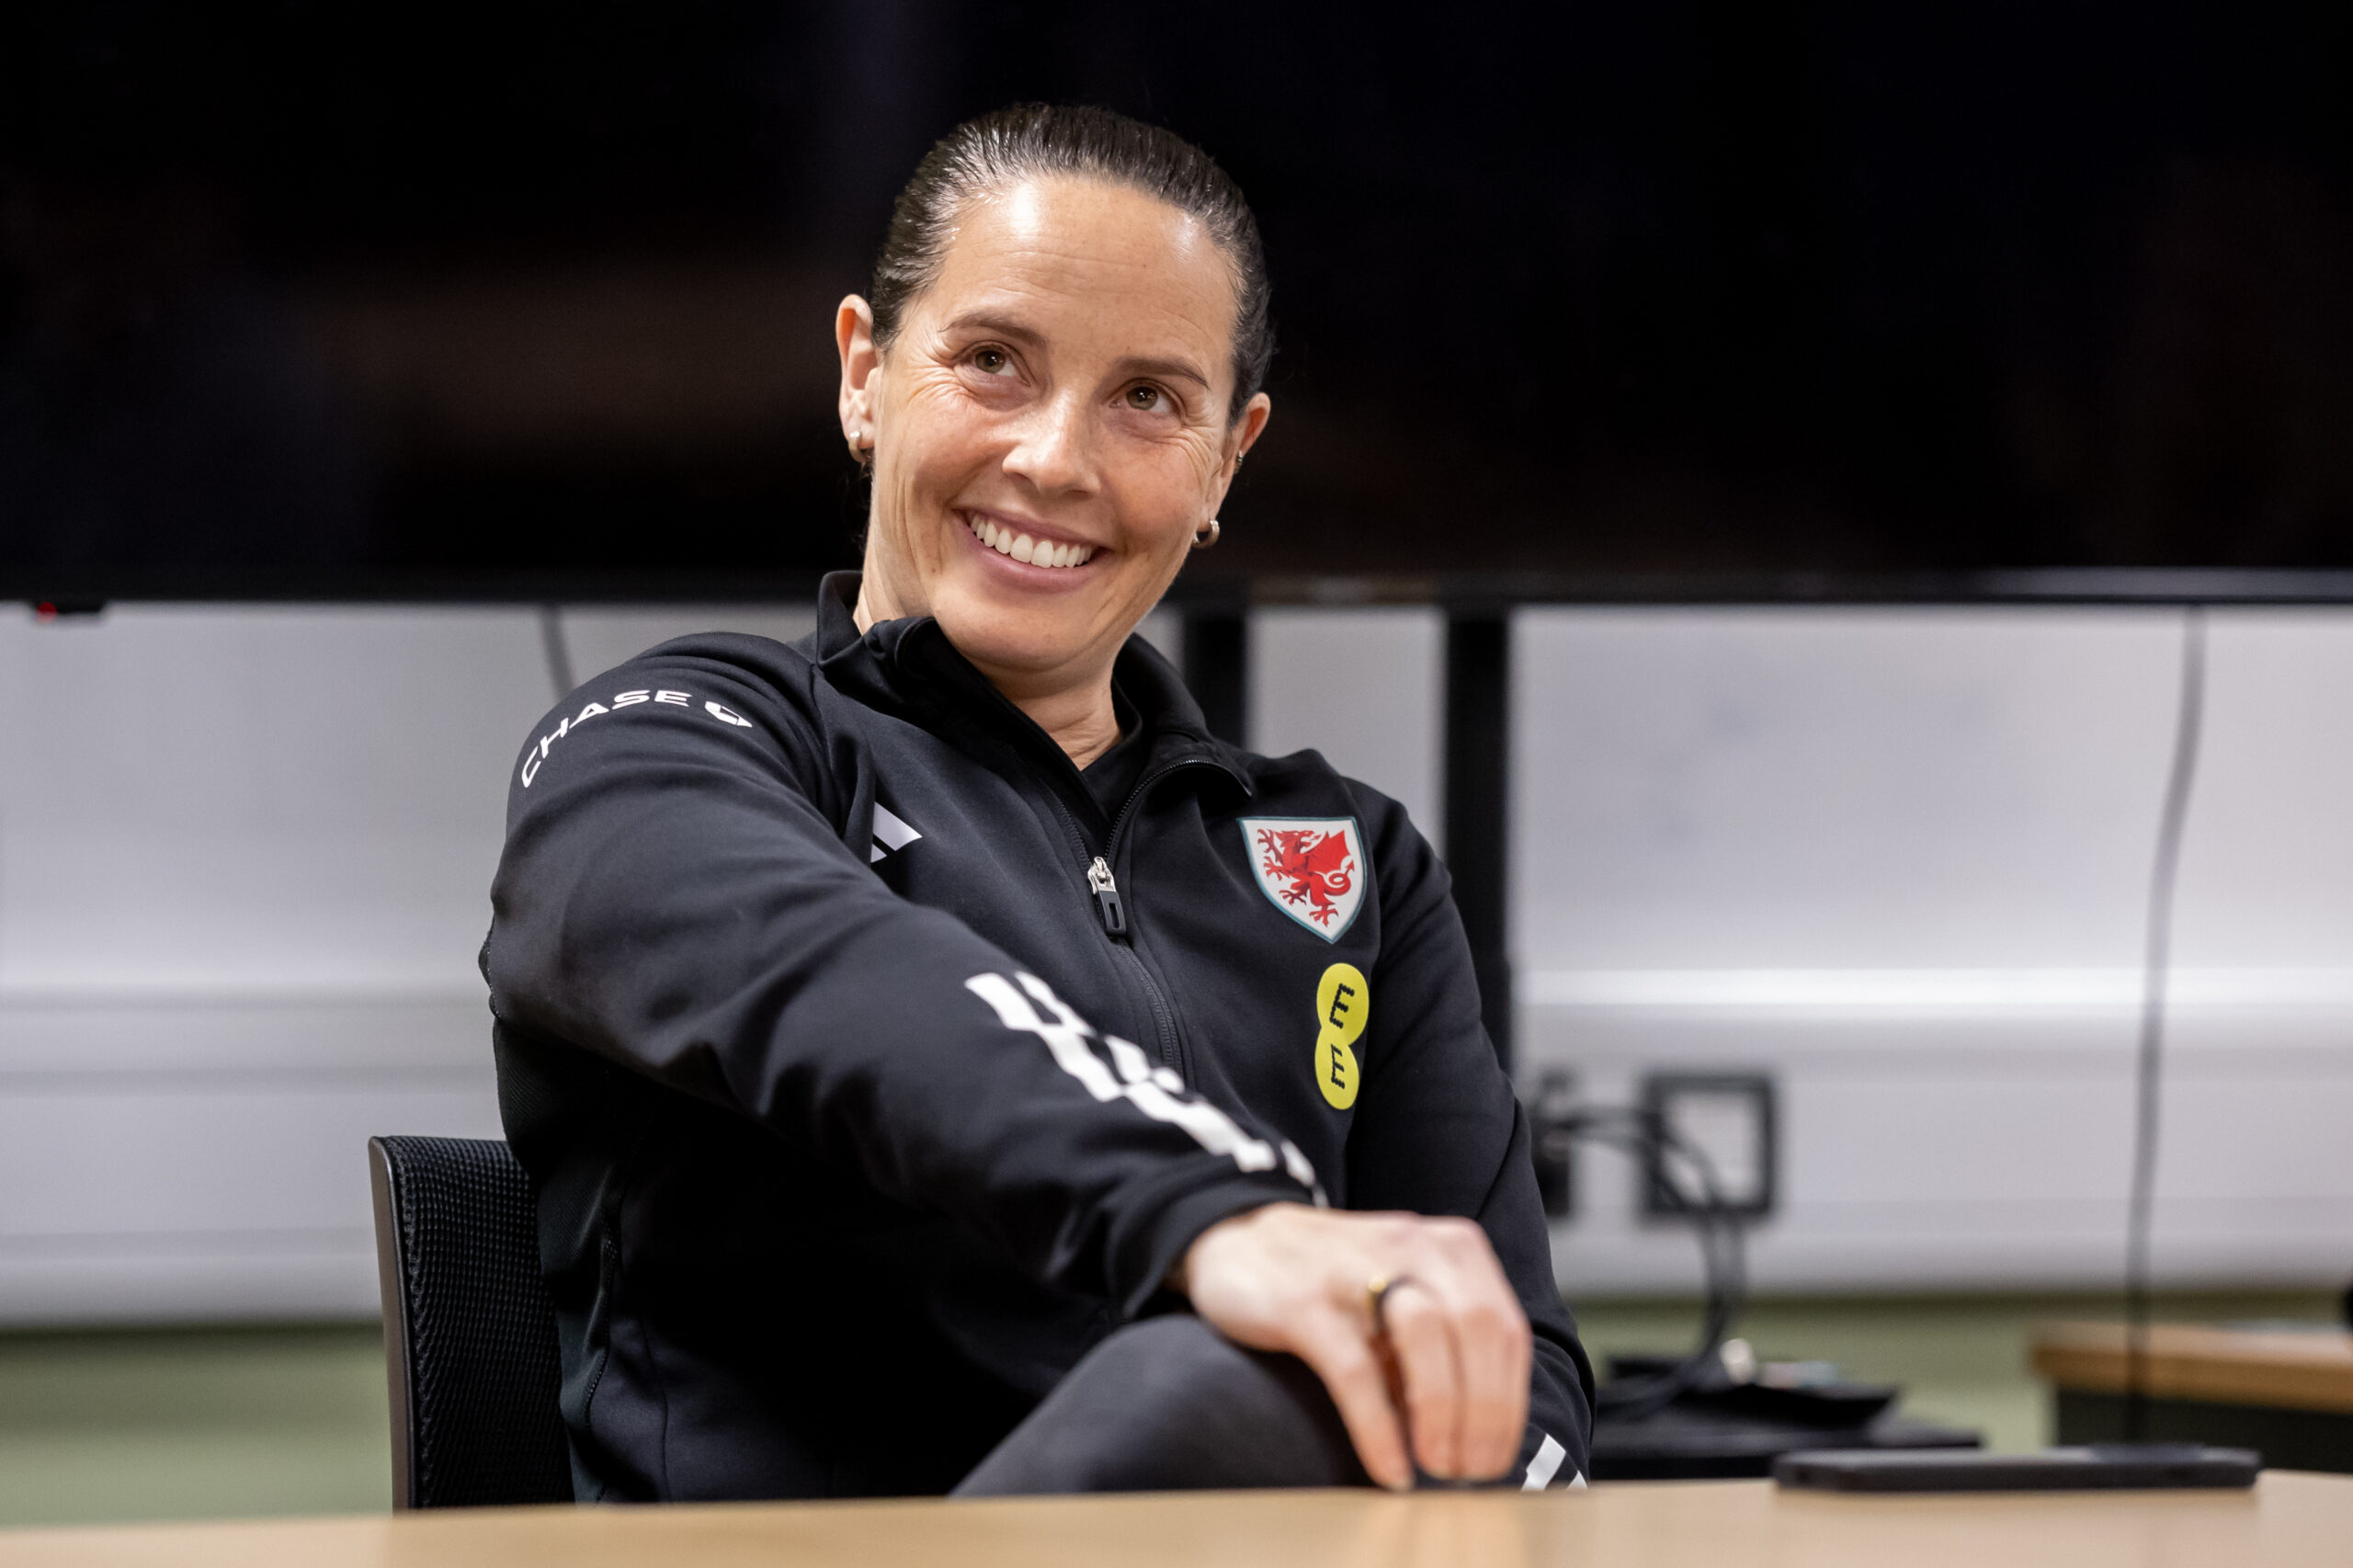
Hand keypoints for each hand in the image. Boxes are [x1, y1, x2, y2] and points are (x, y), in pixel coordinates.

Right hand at [1176, 1202, 1530, 1489]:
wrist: (1237, 1240)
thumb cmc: (1334, 1281)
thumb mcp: (1403, 1294)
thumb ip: (1443, 1345)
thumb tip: (1478, 1433)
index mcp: (1451, 1249)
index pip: (1505, 1330)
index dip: (1510, 1404)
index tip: (1497, 1458)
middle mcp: (1412, 1247)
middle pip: (1477, 1331)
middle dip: (1485, 1413)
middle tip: (1469, 1471)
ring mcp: (1356, 1270)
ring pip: (1426, 1339)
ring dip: (1443, 1414)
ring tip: (1437, 1466)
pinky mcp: (1305, 1302)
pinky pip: (1356, 1371)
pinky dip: (1380, 1428)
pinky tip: (1390, 1468)